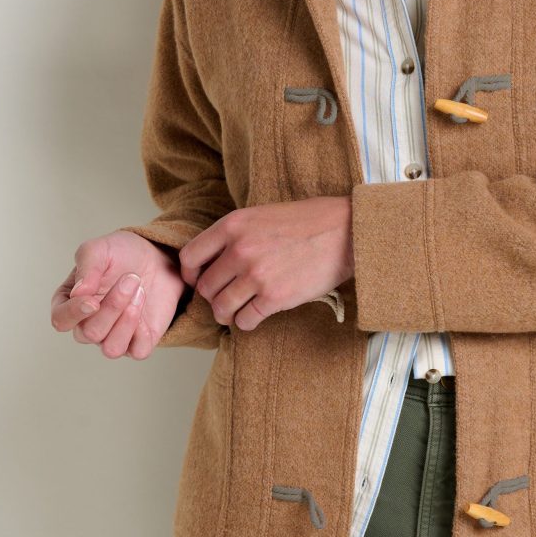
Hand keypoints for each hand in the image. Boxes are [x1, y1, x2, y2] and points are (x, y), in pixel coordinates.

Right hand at [50, 230, 187, 358]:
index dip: (74, 314)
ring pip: (112, 348)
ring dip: (128, 320)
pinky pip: (138, 351)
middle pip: (90, 333)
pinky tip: (146, 307)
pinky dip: (143, 333)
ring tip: (140, 291)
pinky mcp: (138, 341)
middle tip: (131, 278)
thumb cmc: (121, 254)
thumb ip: (86, 266)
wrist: (155, 256)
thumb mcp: (100, 249)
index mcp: (71, 302)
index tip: (93, 300)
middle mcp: (88, 324)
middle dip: (113, 306)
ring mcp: (112, 335)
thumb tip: (78, 293)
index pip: (61, 320)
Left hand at [179, 196, 354, 331]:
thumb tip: (213, 260)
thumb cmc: (308, 220)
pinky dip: (247, 322)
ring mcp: (256, 275)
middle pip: (205, 287)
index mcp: (233, 225)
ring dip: (227, 314)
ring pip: (221, 308)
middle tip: (227, 297)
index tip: (200, 280)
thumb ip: (235, 234)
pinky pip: (245, 321)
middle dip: (213, 296)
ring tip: (239, 310)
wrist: (346, 231)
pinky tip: (257, 313)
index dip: (191, 274)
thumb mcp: (262, 214)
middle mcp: (239, 250)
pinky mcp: (275, 297)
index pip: (189, 257)